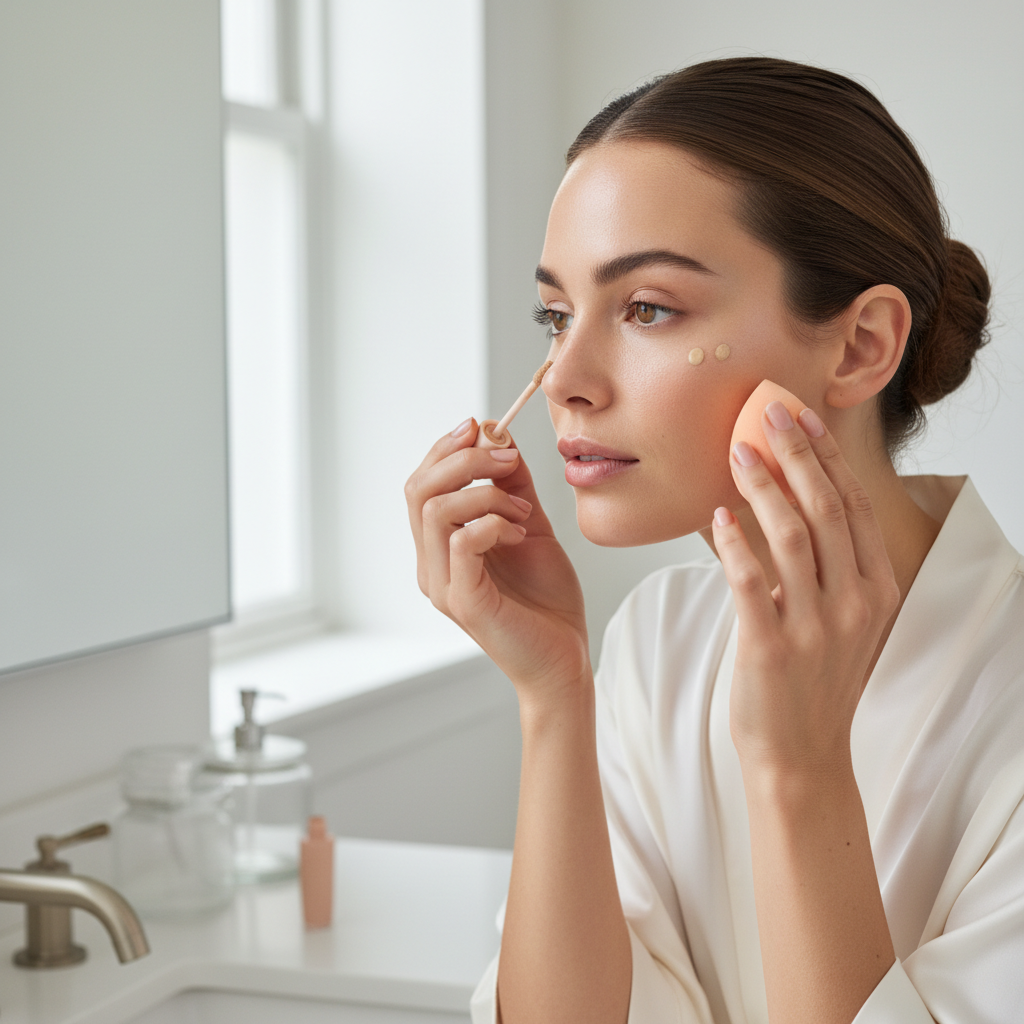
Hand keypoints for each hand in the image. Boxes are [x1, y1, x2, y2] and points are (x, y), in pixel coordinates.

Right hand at [405, 418, 589, 700]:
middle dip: (463, 460)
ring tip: (523, 510)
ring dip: (486, 493)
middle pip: (418, 490)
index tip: (482, 428)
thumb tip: (498, 437)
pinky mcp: (465, 601)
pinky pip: (463, 541)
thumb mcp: (530, 526)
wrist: (564, 658)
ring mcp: (443, 585)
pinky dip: (494, 522)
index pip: (420, 484)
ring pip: (436, 510)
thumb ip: (513, 486)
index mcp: (439, 547)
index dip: (445, 449)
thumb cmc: (546, 600)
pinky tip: (521, 532)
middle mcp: (431, 565)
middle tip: (507, 459)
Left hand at [711, 402, 900, 775]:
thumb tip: (780, 502)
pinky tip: (717, 516)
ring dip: (763, 487)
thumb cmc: (814, 681)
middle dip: (797, 454)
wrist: (802, 754)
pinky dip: (732, 543)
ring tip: (737, 453)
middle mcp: (854, 603)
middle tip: (770, 412)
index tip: (805, 419)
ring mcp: (816, 626)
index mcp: (876, 590)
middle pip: (827, 510)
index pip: (855, 508)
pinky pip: (749, 580)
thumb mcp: (840, 620)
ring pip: (791, 536)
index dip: (828, 459)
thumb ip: (826, 567)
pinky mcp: (772, 646)